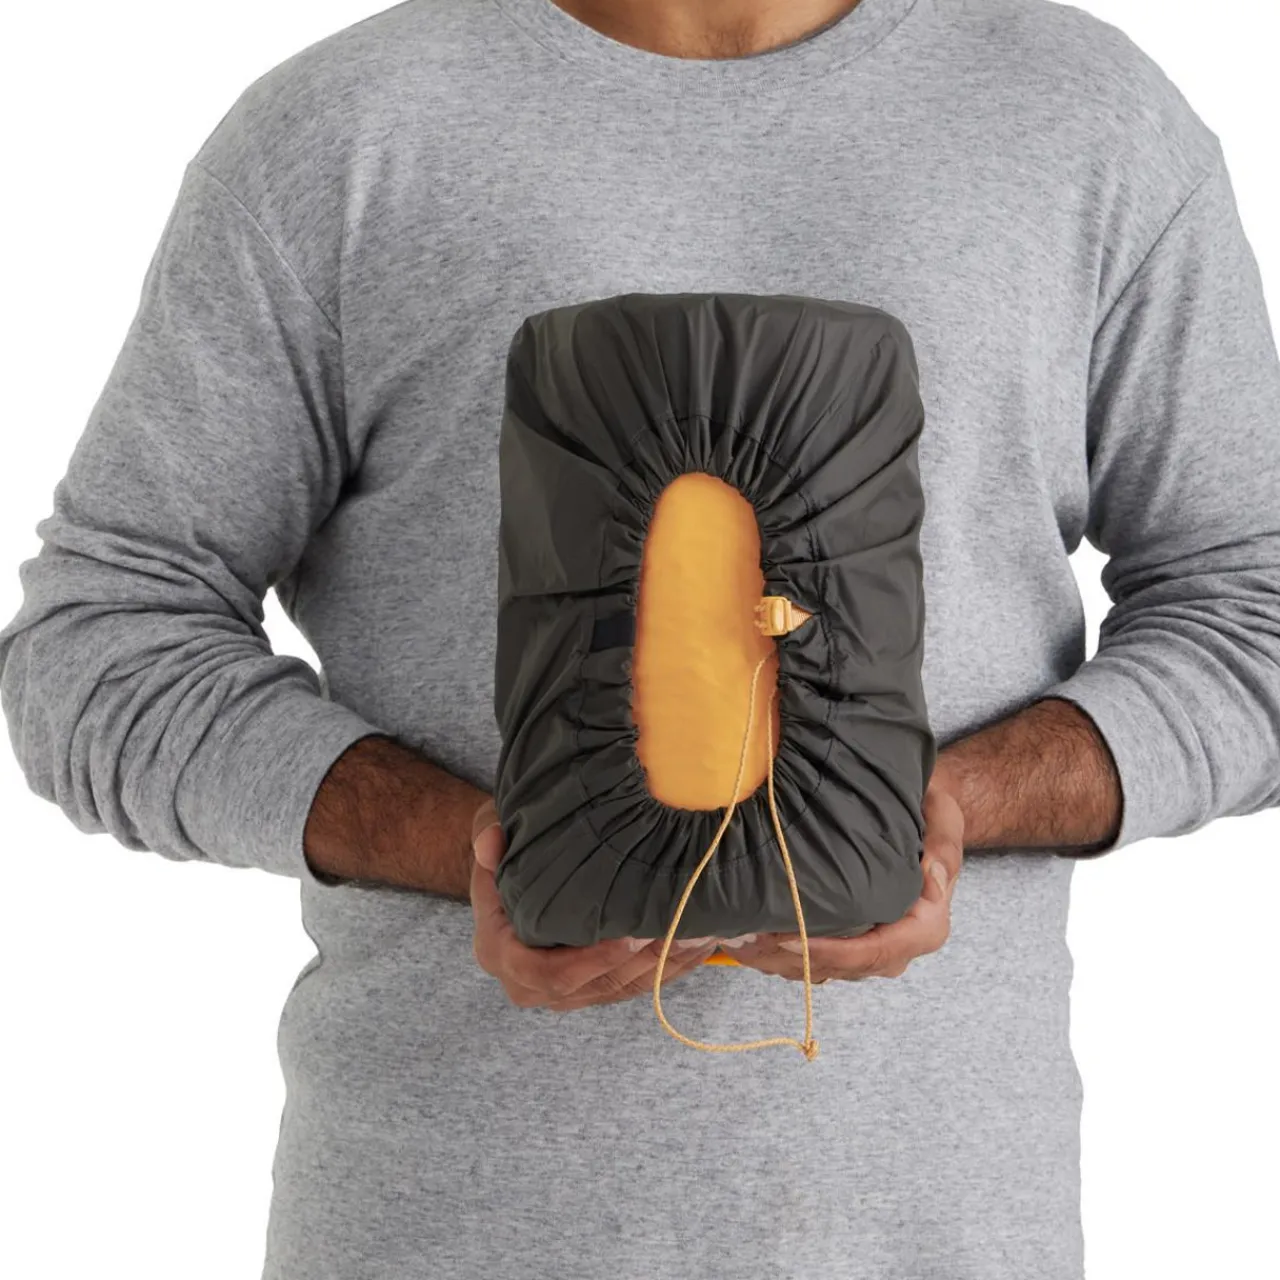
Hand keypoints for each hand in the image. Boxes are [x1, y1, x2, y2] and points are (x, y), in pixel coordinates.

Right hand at [469, 799, 720, 1009]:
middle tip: (678, 932)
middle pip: (593, 987)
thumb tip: (491, 843)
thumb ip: (488, 836)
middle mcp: (529, 983)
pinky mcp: (592, 988)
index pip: (546, 973)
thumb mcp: (489, 831)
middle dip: (640, 962)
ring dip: (663, 966)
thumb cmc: (506, 847)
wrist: (510, 871)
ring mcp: (564, 991)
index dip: (590, 960)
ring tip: (699, 935)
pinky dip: (668, 968)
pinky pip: (634, 986)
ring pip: (620, 989)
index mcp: (501, 952)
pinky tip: (699, 944)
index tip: (628, 936)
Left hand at [729, 775, 963, 981]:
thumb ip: (943, 846)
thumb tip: (932, 878)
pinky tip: (746, 939)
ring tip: (736, 941)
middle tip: (745, 941)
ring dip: (779, 961)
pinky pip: (816, 960)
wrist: (919, 814)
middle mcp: (898, 945)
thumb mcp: (942, 815)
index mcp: (925, 924)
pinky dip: (780, 954)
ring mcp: (872, 948)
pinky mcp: (850, 942)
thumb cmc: (926, 812)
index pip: (876, 952)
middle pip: (842, 968)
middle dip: (792, 958)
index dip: (830, 952)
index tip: (787, 938)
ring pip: (824, 970)